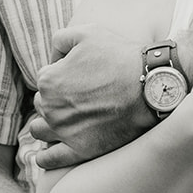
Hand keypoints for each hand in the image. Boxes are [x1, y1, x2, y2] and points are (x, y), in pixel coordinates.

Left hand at [31, 24, 150, 168]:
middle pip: (42, 104)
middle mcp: (52, 109)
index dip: (62, 73)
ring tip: (64, 121)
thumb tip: (53, 57)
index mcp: (49, 80)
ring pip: (41, 130)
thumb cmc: (121, 57)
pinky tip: (45, 155)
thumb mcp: (87, 32)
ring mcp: (65, 132)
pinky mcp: (81, 151)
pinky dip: (45, 158)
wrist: (152, 86)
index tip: (81, 74)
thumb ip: (60, 39)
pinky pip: (51, 159)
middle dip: (54, 99)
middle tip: (78, 96)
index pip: (45, 78)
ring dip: (47, 125)